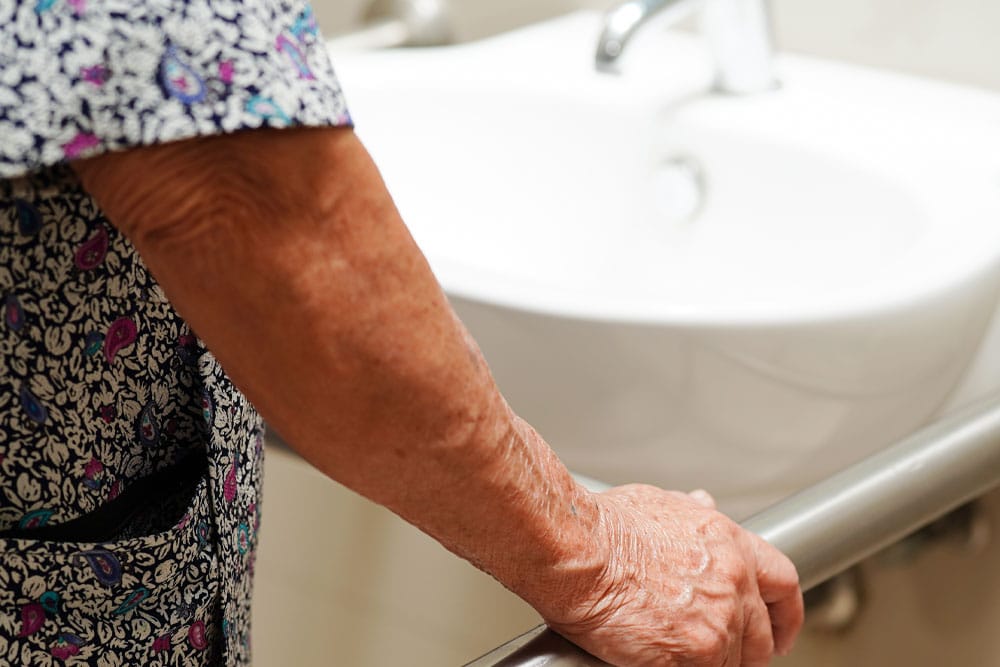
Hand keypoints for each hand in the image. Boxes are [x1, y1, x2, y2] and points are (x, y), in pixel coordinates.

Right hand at [544, 484, 803, 665]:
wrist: (577, 550)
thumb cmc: (604, 526)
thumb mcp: (658, 503)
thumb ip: (690, 512)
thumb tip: (703, 505)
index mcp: (728, 542)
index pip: (783, 583)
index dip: (784, 613)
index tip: (778, 630)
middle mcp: (732, 581)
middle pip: (761, 634)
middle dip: (746, 649)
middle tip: (720, 654)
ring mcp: (716, 622)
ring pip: (732, 662)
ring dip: (710, 663)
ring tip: (677, 655)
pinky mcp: (692, 654)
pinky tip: (659, 661)